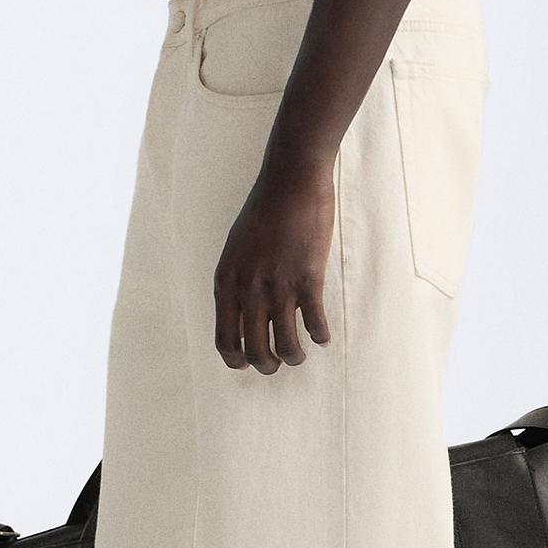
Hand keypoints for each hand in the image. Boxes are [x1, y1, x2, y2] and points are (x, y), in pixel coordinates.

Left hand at [212, 148, 335, 373]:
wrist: (289, 182)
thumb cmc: (263, 212)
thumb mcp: (236, 249)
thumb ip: (237, 282)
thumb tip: (245, 316)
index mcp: (226, 282)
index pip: (225, 340)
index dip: (237, 360)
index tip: (248, 364)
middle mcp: (248, 289)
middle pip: (255, 350)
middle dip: (267, 365)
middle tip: (277, 364)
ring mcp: (278, 285)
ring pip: (286, 344)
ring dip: (294, 356)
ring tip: (300, 353)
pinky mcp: (307, 278)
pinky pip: (314, 323)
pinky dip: (320, 336)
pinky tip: (322, 336)